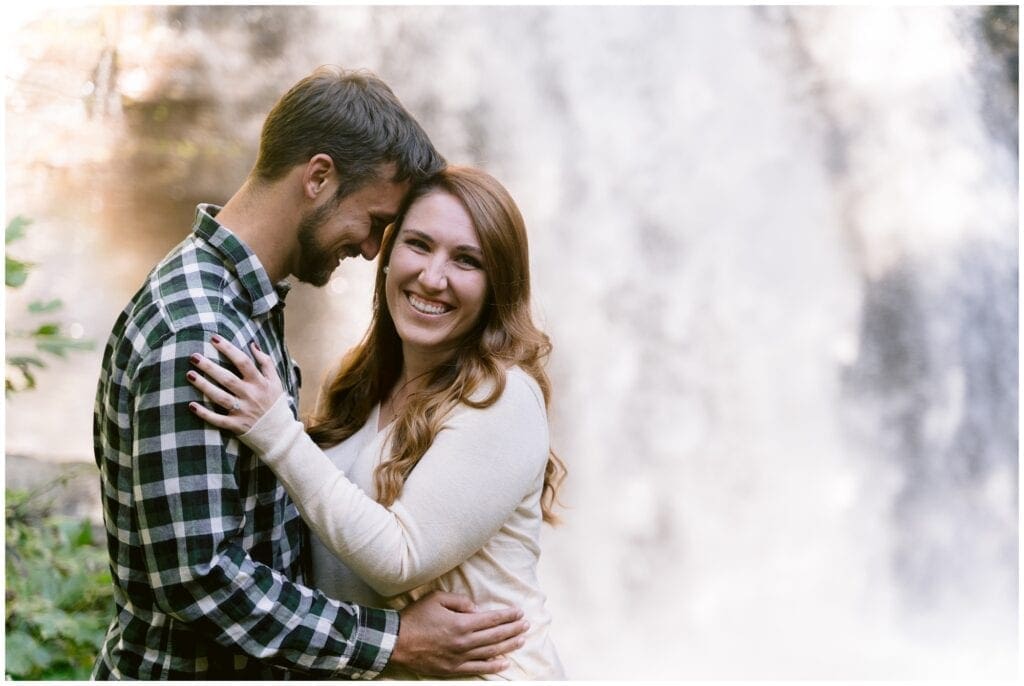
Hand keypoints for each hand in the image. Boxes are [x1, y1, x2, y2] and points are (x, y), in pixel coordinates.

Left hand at [186, 335, 284, 434]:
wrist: (280, 433)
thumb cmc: (275, 404)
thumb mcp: (276, 381)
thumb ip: (266, 362)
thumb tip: (253, 344)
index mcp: (260, 383)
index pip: (243, 362)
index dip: (228, 349)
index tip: (214, 339)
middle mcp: (250, 396)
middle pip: (227, 378)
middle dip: (210, 367)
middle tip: (194, 356)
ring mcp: (243, 411)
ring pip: (220, 397)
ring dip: (204, 386)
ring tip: (189, 374)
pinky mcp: (236, 425)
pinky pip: (217, 419)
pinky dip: (204, 413)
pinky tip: (191, 405)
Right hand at [390, 591, 527, 675]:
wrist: (396, 642)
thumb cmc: (416, 617)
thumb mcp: (437, 598)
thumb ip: (460, 602)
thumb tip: (476, 609)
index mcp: (461, 623)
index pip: (492, 619)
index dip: (507, 616)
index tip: (519, 612)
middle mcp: (464, 642)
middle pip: (495, 636)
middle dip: (513, 629)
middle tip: (526, 625)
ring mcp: (459, 658)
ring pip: (491, 652)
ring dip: (508, 646)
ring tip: (521, 640)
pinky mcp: (453, 669)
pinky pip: (478, 669)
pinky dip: (493, 666)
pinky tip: (505, 662)